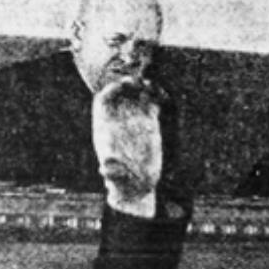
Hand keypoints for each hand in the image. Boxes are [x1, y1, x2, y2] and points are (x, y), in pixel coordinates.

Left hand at [92, 77, 162, 216]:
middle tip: (142, 82)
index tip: (122, 85)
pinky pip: (151, 104)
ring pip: (136, 95)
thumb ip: (111, 172)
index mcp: (106, 127)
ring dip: (144, 87)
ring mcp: (135, 120)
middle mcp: (119, 120)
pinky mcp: (150, 124)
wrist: (137, 186)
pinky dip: (156, 96)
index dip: (111, 90)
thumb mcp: (116, 178)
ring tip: (153, 86)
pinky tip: (164, 96)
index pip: (104, 100)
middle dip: (129, 84)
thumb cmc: (123, 182)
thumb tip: (105, 169)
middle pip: (120, 93)